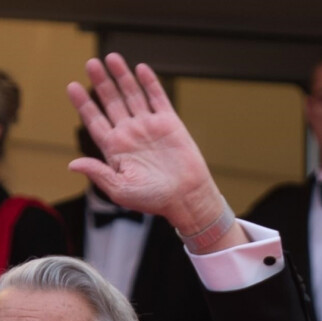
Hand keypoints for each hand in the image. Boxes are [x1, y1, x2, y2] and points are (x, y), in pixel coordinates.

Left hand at [66, 53, 246, 250]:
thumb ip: (98, 173)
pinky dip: (149, 83)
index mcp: (116, 149)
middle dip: (101, 83)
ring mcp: (150, 127)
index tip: (72, 86)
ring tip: (111, 58)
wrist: (187, 197)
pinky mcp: (170, 124)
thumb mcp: (120, 190)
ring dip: (122, 77)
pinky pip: (158, 98)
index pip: (95, 121)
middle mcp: (131, 134)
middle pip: (112, 103)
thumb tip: (72, 164)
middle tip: (91, 64)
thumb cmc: (154, 199)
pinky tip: (140, 69)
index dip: (84, 104)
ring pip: (132, 95)